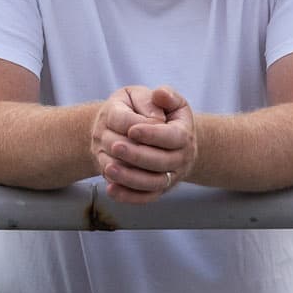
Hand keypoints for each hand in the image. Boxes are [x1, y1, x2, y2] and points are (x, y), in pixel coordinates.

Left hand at [91, 85, 195, 201]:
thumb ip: (165, 95)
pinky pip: (145, 197)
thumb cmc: (162, 115)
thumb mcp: (167, 100)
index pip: (172, 136)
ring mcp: (171, 176)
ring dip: (130, 178)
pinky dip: (128, 197)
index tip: (132, 129)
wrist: (167, 139)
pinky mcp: (158, 189)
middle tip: (115, 146)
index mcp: (184, 134)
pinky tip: (110, 190)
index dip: (152, 134)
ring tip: (109, 169)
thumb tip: (159, 94)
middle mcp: (181, 158)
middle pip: (161, 162)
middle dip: (137, 155)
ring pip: (152, 183)